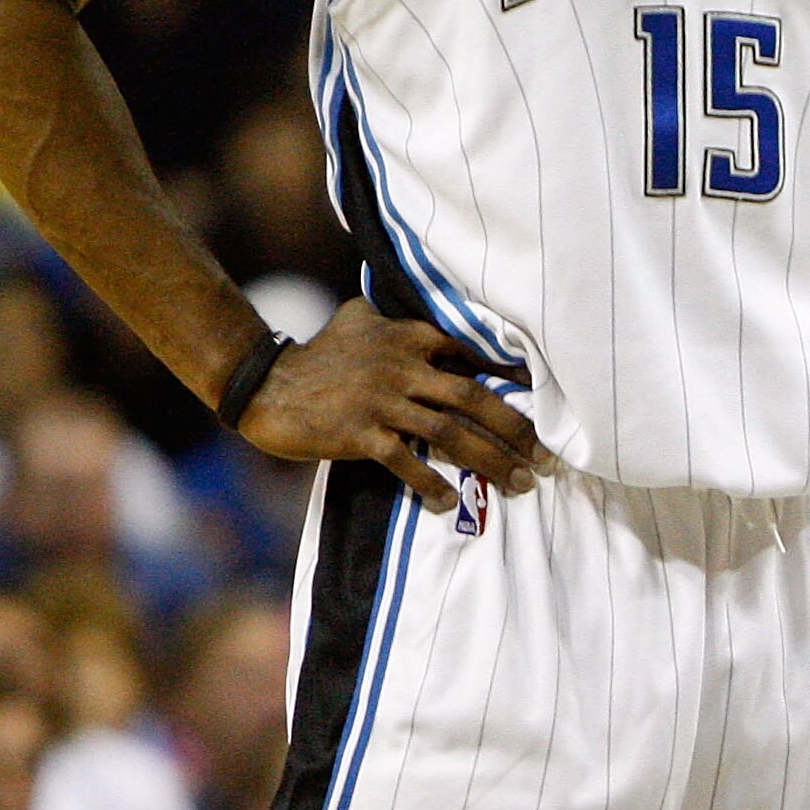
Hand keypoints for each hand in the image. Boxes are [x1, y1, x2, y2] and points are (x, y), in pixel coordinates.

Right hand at [238, 299, 544, 517]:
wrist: (264, 383)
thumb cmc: (317, 353)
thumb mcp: (356, 319)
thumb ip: (392, 317)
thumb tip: (410, 308)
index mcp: (409, 339)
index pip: (472, 355)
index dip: (510, 378)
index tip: (544, 400)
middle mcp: (403, 368)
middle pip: (473, 399)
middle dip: (515, 430)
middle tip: (545, 458)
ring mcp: (382, 402)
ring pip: (450, 433)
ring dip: (489, 461)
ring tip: (519, 484)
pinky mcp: (360, 433)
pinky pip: (405, 461)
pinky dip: (430, 483)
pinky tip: (449, 501)